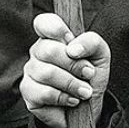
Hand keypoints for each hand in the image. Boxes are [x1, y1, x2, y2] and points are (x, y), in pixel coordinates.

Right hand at [20, 13, 110, 127]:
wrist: (89, 105)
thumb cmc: (91, 75)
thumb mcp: (100, 54)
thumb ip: (91, 42)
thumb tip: (73, 49)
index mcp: (54, 37)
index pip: (44, 23)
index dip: (57, 29)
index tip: (71, 41)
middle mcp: (39, 51)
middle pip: (49, 50)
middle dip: (74, 65)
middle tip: (88, 73)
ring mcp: (31, 71)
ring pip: (47, 73)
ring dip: (72, 84)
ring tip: (84, 91)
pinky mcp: (28, 92)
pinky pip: (44, 93)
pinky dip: (64, 97)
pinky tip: (72, 99)